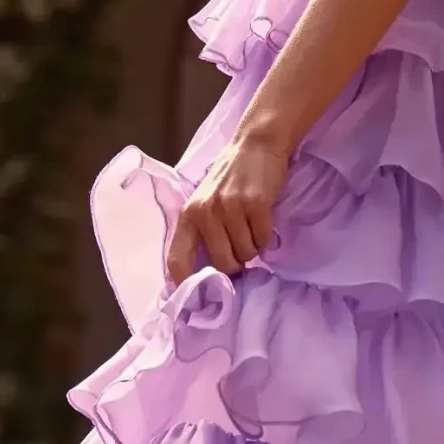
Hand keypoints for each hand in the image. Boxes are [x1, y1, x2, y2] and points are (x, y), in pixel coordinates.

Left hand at [165, 127, 291, 285]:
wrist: (256, 144)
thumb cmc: (230, 177)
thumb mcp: (205, 201)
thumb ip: (202, 232)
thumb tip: (207, 273)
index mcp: (188, 215)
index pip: (177, 260)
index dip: (186, 285)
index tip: (200, 299)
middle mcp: (206, 213)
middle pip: (222, 264)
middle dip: (236, 265)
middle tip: (241, 251)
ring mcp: (231, 208)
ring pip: (246, 254)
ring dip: (253, 248)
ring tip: (251, 228)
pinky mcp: (256, 205)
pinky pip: (262, 240)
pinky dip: (265, 237)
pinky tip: (262, 220)